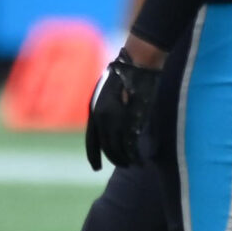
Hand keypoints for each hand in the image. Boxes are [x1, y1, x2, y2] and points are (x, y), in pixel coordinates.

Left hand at [84, 54, 160, 170]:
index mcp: (94, 111)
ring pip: (118, 146)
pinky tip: (139, 158)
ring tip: (133, 163)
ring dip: (125, 157)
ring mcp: (117, 118)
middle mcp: (102, 117)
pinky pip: (131, 141)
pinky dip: (134, 152)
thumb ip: (109, 110)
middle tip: (123, 164)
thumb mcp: (109, 93)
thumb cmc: (126, 74)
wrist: (137, 63)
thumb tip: (115, 125)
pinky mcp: (132, 118)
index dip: (94, 155)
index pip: (92, 140)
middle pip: (106, 145)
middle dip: (114, 157)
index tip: (96, 167)